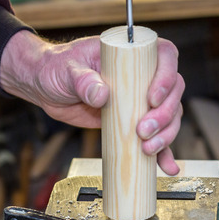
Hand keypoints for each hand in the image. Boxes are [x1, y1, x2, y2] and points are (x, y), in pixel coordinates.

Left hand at [0, 31, 183, 174]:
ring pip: (169, 115)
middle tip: (143, 131)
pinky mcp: (131, 121)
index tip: (152, 98)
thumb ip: (82, 80)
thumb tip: (101, 94)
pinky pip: (154, 135)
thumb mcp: (66, 70)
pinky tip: (167, 166)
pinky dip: (163, 152)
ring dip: (167, 134)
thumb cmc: (56, 68)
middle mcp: (140, 75)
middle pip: (172, 91)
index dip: (166, 77)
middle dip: (165, 114)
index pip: (164, 56)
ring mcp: (138, 99)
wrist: (45, 87)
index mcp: (129, 53)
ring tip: (148, 149)